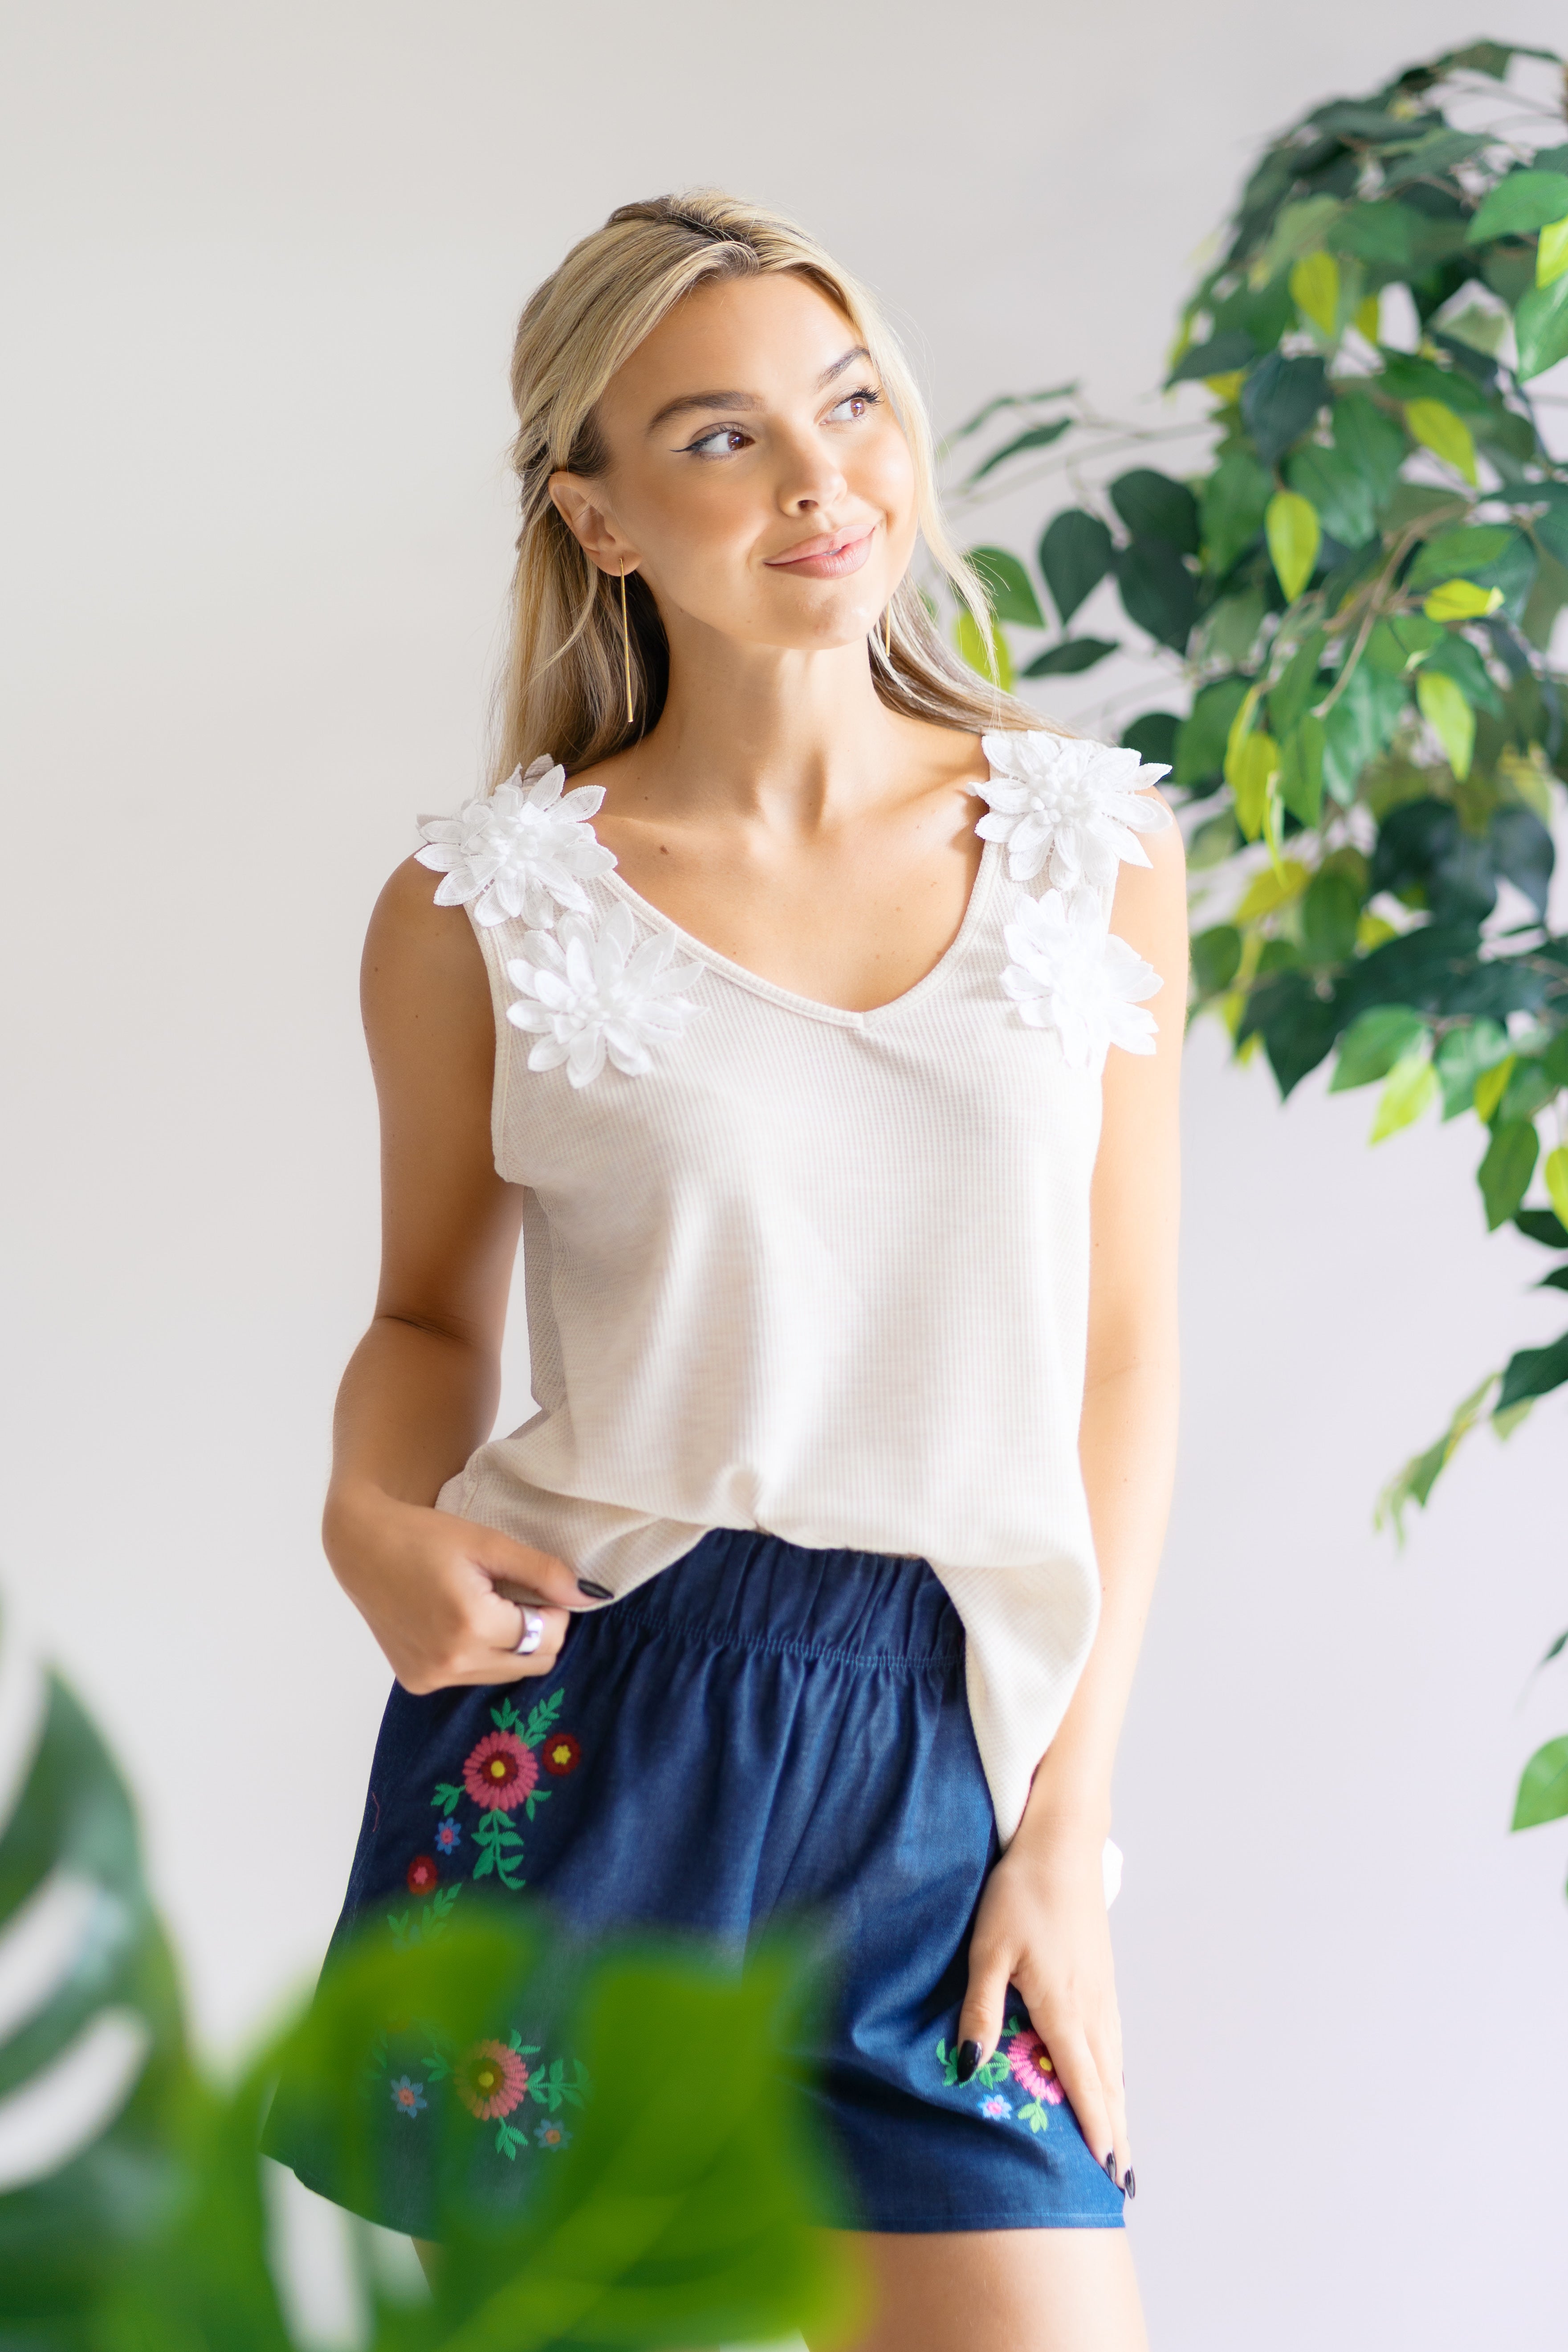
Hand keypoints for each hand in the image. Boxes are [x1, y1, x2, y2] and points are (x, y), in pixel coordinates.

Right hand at [324, 1485, 602, 1690]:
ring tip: (485, 1605)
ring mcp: (432, 1678)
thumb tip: (590, 1596)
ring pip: (505, 1675)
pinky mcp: (418, 1682)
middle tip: (514, 1595)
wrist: (362, 1547)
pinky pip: (472, 1677)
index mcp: (473, 1625)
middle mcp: (452, 1662)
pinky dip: (480, 1654)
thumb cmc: (425, 1535)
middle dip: (538, 1632)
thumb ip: (542, 1572)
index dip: (554, 1610)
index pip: (548, 1637)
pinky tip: (460, 1622)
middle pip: (533, 1664)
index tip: (537, 1586)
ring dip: (510, 1646)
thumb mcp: (489, 1543)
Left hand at [955, 1820, 1130, 2189]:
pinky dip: (1116, 2071)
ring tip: (1122, 2144)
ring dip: (1119, 2105)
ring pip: (1114, 2062)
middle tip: (1123, 2180)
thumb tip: (971, 2069)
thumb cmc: (1020, 1893)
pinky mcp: (1102, 1975)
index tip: (1106, 2170)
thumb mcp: (988, 1950)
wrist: (1061, 1843)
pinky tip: (1114, 2080)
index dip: (1094, 2128)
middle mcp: (1091, 2006)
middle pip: (1108, 2083)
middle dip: (1115, 2132)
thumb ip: (981, 2010)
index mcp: (1063, 2006)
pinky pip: (1113, 2038)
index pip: (1082, 2082)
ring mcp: (1102, 1990)